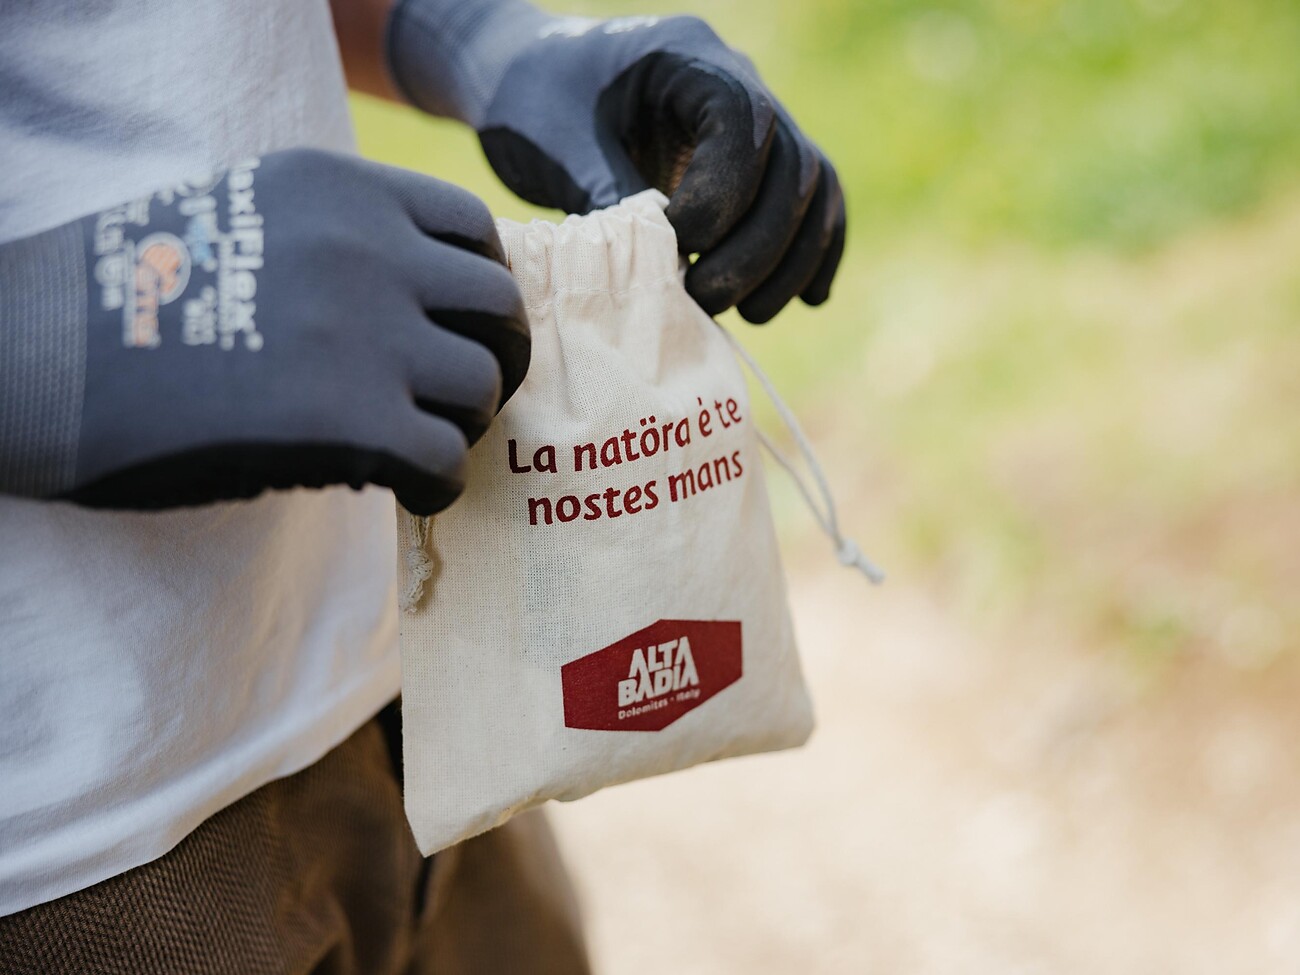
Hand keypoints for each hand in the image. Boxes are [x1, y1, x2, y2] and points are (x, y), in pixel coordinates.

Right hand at [0, 148, 527, 514]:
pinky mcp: (352, 420)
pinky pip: (444, 459)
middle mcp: (370, 250)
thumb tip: (427, 301)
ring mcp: (367, 333)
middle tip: (470, 397)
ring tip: (419, 444)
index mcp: (343, 190)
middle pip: (498, 309)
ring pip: (479, 387)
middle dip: (498, 359)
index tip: (469, 328)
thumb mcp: (248, 217)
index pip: (473, 229)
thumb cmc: (132, 297)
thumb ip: (340, 239)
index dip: (484, 289)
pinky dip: (438, 483)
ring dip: (460, 425)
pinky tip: (406, 488)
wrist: (36, 354)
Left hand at [388, 3, 844, 322]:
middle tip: (706, 298)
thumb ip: (614, 200)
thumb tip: (665, 273)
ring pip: (813, 191)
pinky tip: (804, 300)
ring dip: (790, 262)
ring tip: (749, 314)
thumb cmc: (530, 104)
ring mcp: (755, 127)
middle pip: (794, 166)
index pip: (744, 123)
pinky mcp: (753, 169)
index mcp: (688, 58)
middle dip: (758, 247)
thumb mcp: (559, 147)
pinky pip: (808, 207)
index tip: (677, 244)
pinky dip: (811, 255)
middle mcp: (738, 83)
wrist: (525, 82)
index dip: (723, 195)